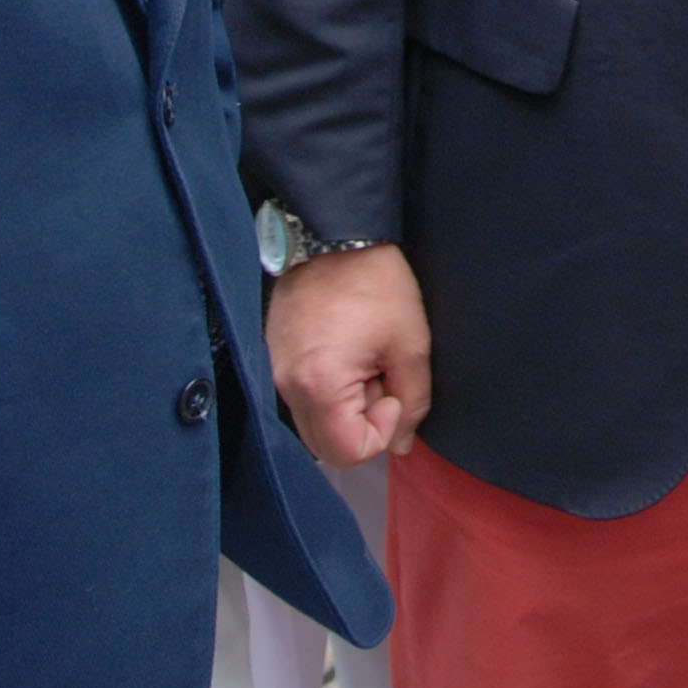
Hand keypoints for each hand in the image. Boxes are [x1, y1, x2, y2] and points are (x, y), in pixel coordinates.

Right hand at [265, 245, 431, 466]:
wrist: (335, 234)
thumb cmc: (375, 283)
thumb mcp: (410, 344)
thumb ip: (412, 401)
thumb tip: (401, 443)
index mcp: (319, 384)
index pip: (347, 453)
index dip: (380, 432)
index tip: (392, 392)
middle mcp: (286, 384)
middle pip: (325, 445)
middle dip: (361, 423)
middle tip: (380, 377)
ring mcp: (275, 370)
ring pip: (314, 421)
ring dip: (345, 405)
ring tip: (364, 360)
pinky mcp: (274, 355)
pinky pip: (302, 395)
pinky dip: (328, 388)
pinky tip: (346, 352)